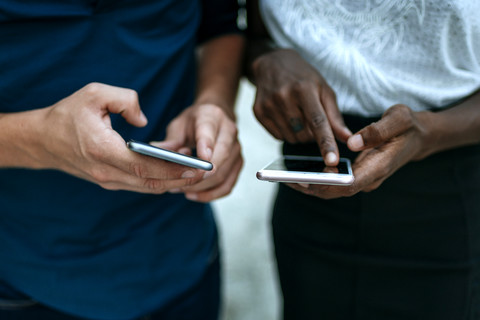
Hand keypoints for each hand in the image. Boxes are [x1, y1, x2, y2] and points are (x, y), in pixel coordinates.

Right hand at [35, 83, 203, 192]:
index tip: (195, 167)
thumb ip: (125, 99)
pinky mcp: (109, 182)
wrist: (43, 140)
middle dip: (180, 180)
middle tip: (204, 172)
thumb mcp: (94, 94)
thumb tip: (145, 121)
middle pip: (150, 182)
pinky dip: (159, 180)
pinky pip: (140, 184)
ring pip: (147, 187)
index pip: (144, 166)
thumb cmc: (68, 114)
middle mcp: (106, 172)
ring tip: (194, 169)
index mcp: (102, 150)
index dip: (172, 169)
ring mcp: (107, 181)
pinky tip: (174, 170)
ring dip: (171, 182)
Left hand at [156, 103, 242, 201]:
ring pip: (222, 176)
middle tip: (179, 183)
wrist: (216, 117)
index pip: (210, 133)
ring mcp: (237, 149)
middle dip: (199, 175)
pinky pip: (226, 186)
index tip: (198, 161)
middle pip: (220, 158)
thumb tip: (157, 152)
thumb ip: (171, 140)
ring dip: (201, 187)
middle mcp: (229, 132)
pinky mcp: (238, 164)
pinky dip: (210, 194)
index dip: (205, 147)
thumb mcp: (179, 124)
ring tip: (181, 189)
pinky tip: (193, 194)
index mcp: (212, 117)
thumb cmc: (195, 122)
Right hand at [251, 48, 351, 165]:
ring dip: (300, 134)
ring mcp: (268, 105)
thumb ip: (335, 117)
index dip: (326, 143)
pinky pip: (278, 137)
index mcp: (304, 89)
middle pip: (304, 134)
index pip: (317, 122)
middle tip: (311, 118)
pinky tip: (286, 116)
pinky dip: (287, 132)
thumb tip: (348, 139)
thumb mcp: (324, 90)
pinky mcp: (258, 112)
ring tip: (298, 115)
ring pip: (291, 138)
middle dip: (312, 134)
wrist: (272, 63)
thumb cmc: (303, 78)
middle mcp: (283, 97)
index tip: (332, 161)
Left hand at [288, 104, 430, 198]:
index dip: (328, 184)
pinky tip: (297, 171)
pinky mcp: (356, 174)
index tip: (307, 180)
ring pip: (332, 189)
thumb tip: (351, 143)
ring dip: (309, 185)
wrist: (418, 136)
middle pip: (336, 191)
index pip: (350, 183)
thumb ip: (377, 130)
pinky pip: (333, 182)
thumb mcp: (398, 119)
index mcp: (379, 166)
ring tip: (283, 176)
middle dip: (310, 187)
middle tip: (284, 178)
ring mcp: (362, 178)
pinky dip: (315, 179)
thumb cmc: (407, 126)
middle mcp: (369, 178)